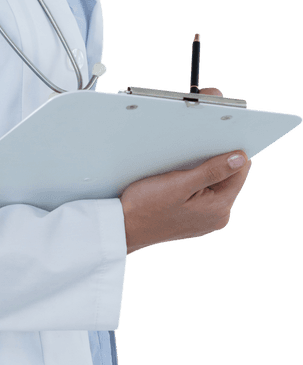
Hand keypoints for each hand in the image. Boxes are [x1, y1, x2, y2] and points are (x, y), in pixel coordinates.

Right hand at [121, 87, 251, 253]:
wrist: (124, 227)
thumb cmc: (146, 206)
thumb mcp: (180, 184)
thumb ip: (212, 171)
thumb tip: (241, 158)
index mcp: (219, 208)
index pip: (240, 171)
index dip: (229, 151)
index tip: (215, 137)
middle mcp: (218, 216)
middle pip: (229, 177)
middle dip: (214, 161)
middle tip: (192, 152)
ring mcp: (208, 219)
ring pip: (216, 184)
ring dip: (204, 172)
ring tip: (182, 168)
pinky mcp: (196, 218)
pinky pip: (205, 194)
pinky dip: (196, 183)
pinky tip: (179, 180)